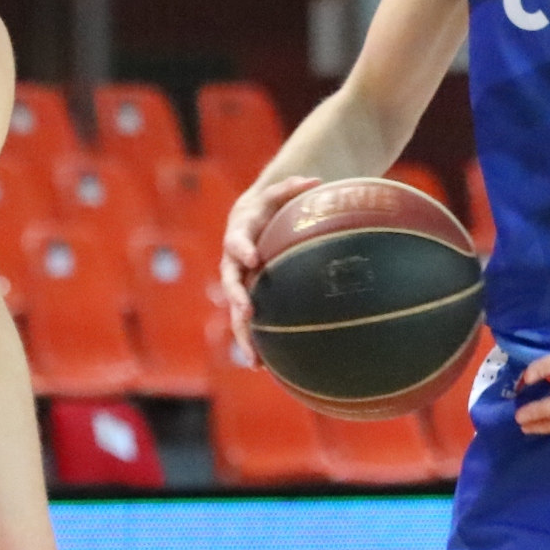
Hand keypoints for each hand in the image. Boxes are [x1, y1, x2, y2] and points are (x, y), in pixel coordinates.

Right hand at [216, 174, 320, 368]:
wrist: (251, 221)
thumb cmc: (271, 207)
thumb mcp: (280, 194)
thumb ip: (293, 187)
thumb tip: (318, 181)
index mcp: (240, 235)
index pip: (238, 240)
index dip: (243, 248)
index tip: (252, 258)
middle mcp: (234, 263)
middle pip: (231, 282)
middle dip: (238, 298)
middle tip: (248, 312)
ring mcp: (238, 283)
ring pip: (236, 312)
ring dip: (244, 335)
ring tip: (254, 359)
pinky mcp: (246, 299)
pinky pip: (247, 324)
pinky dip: (254, 343)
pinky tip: (262, 367)